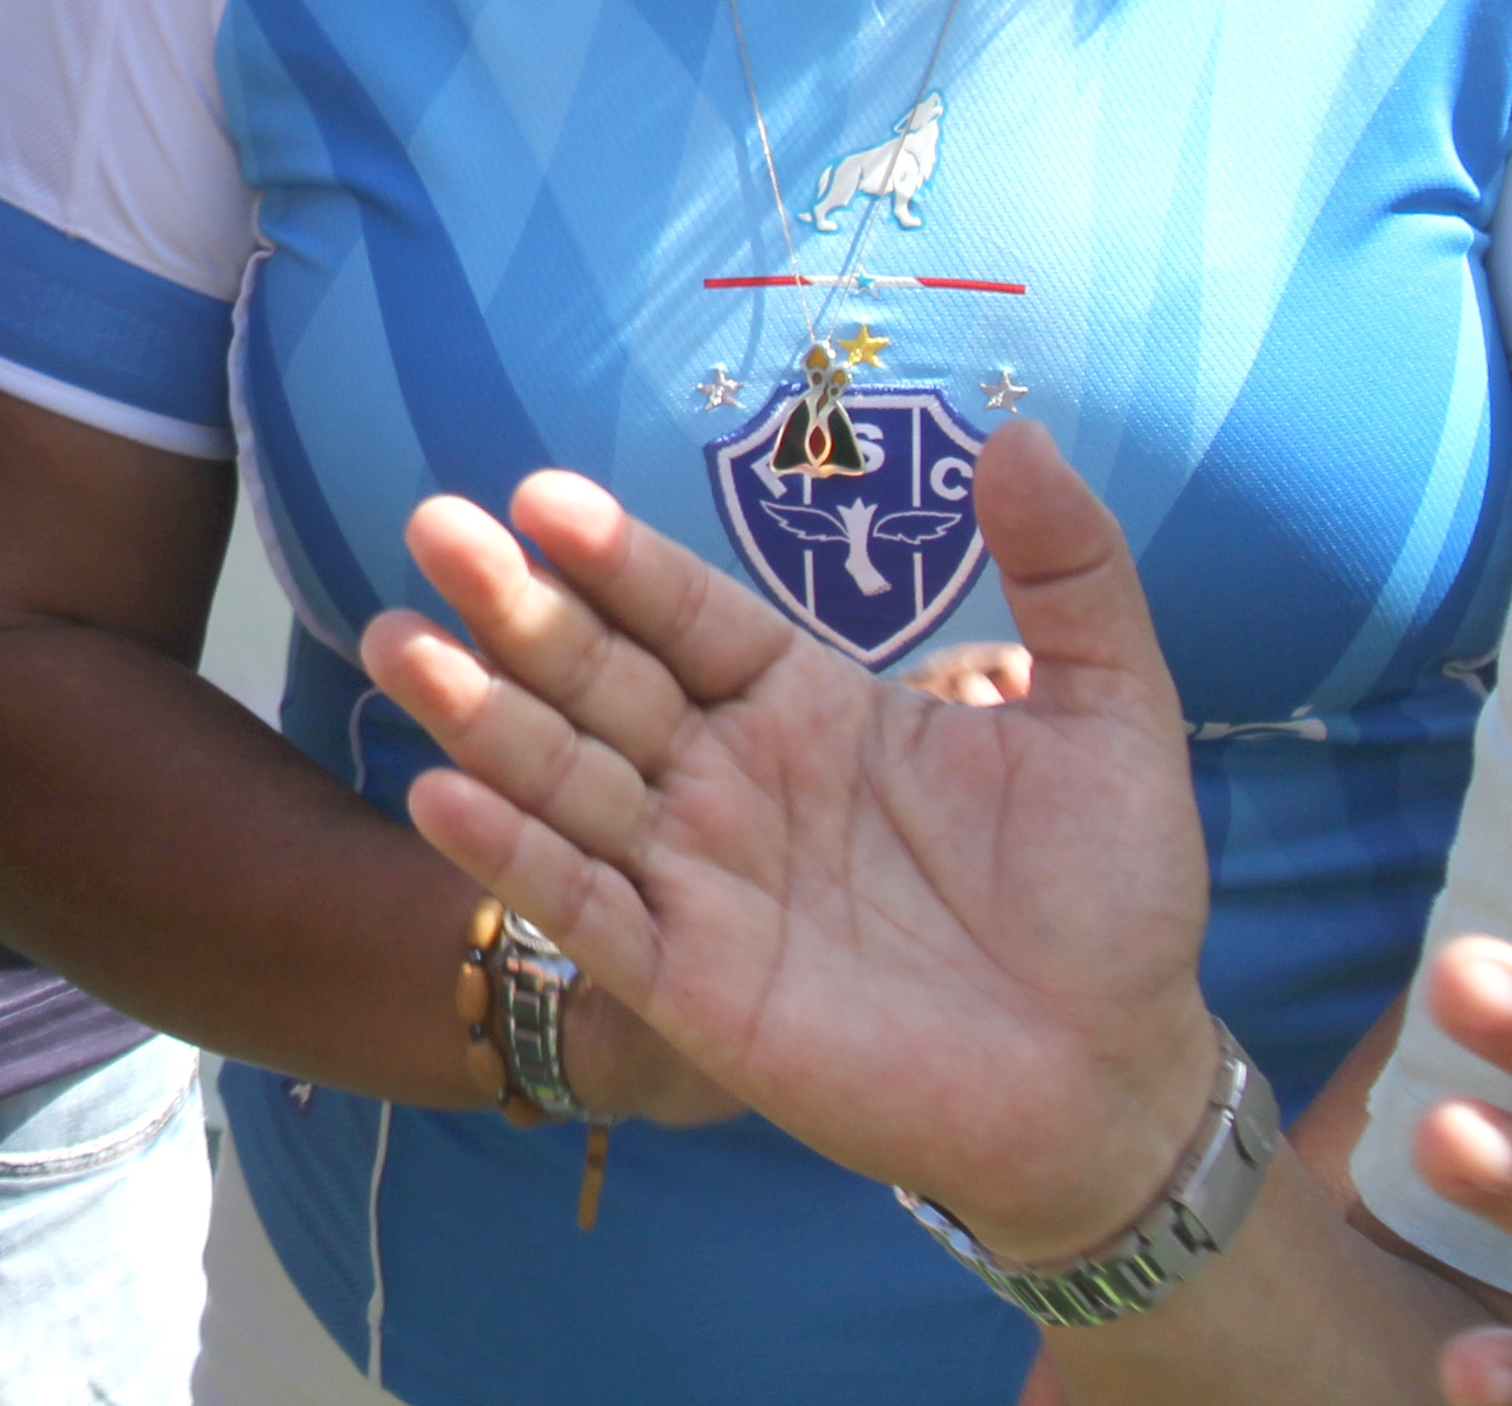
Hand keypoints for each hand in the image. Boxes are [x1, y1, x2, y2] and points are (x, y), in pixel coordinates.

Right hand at [360, 426, 1227, 1257]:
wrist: (1112, 1079)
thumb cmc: (1110, 897)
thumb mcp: (1111, 716)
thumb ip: (1070, 576)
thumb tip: (1018, 432)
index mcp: (804, 705)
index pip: (686, 613)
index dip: (618, 558)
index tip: (543, 494)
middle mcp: (727, 778)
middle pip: (599, 678)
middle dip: (515, 607)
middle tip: (435, 527)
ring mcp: (698, 879)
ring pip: (564, 780)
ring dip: (477, 714)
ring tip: (399, 644)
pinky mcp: (688, 983)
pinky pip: (585, 908)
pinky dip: (511, 856)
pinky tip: (439, 797)